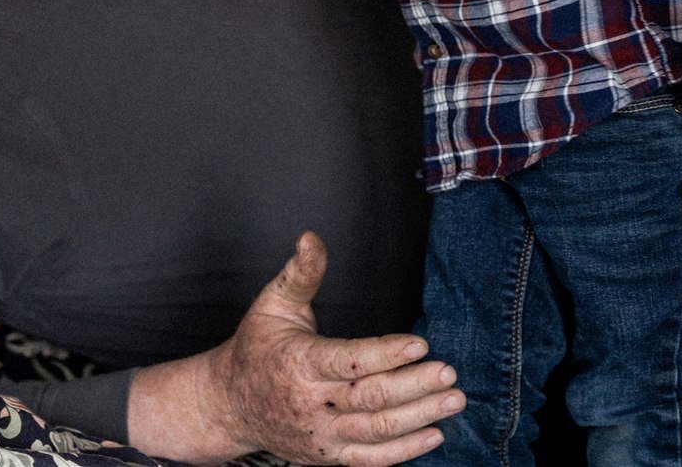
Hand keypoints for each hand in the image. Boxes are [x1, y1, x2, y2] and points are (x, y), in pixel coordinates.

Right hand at [128, 231, 461, 464]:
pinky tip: (434, 435)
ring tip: (454, 400)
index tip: (420, 344)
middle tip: (449, 373)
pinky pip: (369, 459)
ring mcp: (320, 435)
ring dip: (419, 417)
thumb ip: (300, 274)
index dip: (385, 354)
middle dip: (414, 387)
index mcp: (300, 364)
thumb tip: (312, 238)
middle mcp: (311, 404)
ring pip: (375, 431)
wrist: (227, 406)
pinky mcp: (327, 454)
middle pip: (370, 398)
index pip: (349, 361)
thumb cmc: (256, 349)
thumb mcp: (272, 305)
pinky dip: (403, 451)